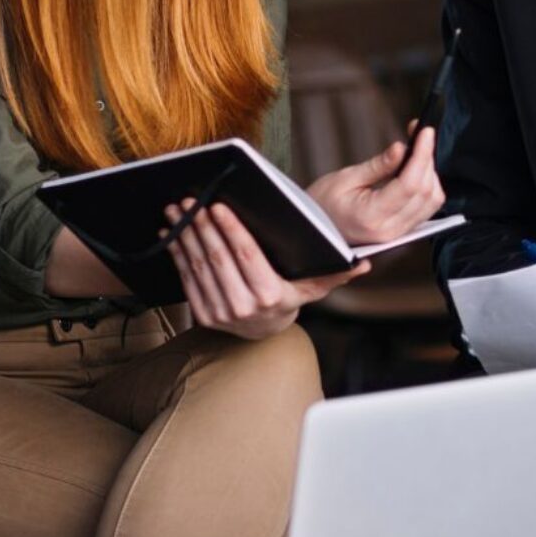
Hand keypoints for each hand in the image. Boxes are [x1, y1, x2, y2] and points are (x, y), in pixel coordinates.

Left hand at [166, 200, 368, 339]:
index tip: (219, 207)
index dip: (231, 230)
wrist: (263, 334)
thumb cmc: (290, 299)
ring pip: (199, 266)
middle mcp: (243, 307)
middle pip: (219, 259)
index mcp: (271, 296)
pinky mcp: (202, 314)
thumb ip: (336, 274)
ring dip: (185, 236)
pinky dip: (177, 253)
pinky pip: (187, 278)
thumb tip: (363, 264)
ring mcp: (220, 313)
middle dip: (202, 227)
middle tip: (192, 201)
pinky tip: (172, 232)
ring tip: (178, 211)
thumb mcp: (314, 287)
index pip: (247, 257)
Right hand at [310, 126, 445, 244]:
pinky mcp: (402, 232)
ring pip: (432, 201)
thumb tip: (402, 149)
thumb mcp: (345, 178)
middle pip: (425, 191)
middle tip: (420, 135)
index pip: (410, 184)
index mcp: (372, 216)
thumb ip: (378, 166)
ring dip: (430, 173)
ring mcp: (398, 234)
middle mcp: (389, 230)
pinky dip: (427, 186)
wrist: (315, 230)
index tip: (425, 132)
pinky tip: (417, 171)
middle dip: (427, 159)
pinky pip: (427, 208)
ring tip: (417, 153)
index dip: (422, 155)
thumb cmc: (323, 204)